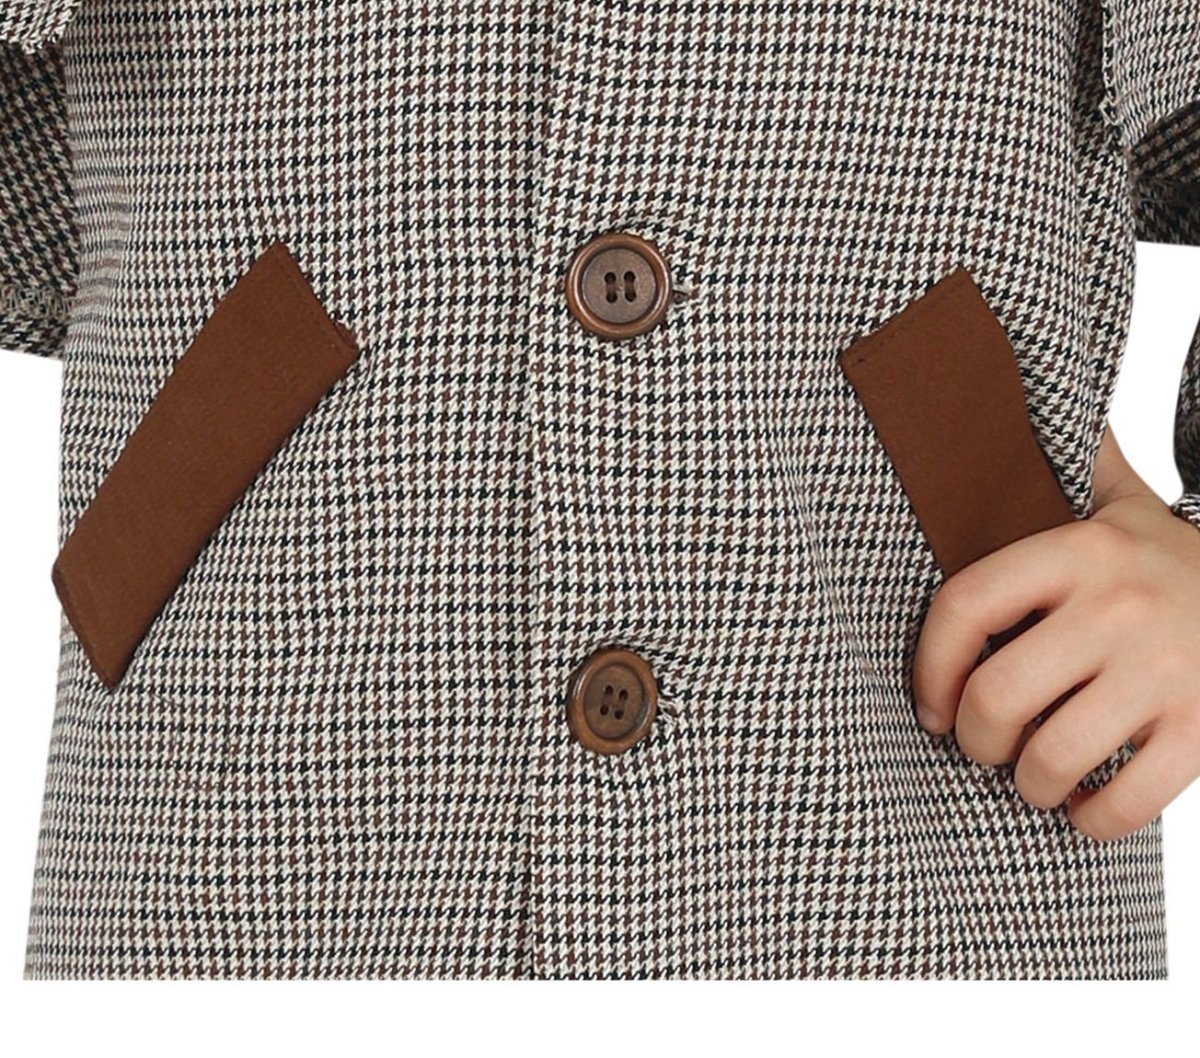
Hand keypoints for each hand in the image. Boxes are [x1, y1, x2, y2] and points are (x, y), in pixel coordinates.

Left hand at [911, 425, 1199, 840]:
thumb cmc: (1165, 559)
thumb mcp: (1116, 502)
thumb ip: (1060, 466)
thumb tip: (996, 404)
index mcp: (1078, 552)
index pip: (964, 605)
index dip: (928, 666)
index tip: (929, 703)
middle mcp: (1118, 608)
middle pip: (997, 696)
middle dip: (974, 737)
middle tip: (981, 742)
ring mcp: (1166, 672)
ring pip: (1053, 757)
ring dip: (1027, 783)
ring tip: (1030, 774)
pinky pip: (1128, 801)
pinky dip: (1093, 819)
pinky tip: (1084, 804)